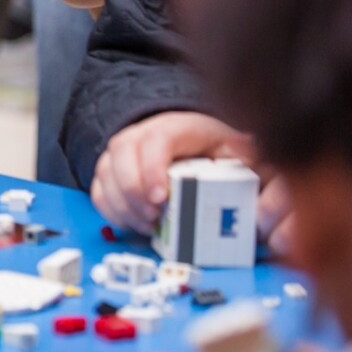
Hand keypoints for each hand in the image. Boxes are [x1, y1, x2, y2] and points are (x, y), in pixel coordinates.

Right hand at [90, 111, 254, 235]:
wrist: (202, 147)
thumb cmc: (223, 153)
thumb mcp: (245, 152)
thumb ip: (252, 157)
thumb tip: (249, 161)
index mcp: (181, 126)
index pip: (156, 139)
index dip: (152, 168)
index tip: (161, 198)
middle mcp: (145, 133)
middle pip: (122, 151)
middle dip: (132, 190)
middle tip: (153, 217)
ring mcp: (125, 152)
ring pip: (106, 170)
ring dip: (122, 204)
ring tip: (147, 225)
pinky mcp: (113, 171)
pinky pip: (99, 189)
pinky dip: (112, 209)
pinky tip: (135, 222)